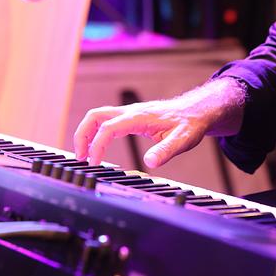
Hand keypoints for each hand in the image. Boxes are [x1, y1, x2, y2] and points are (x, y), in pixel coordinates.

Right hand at [73, 79, 244, 168]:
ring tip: (84, 156)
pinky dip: (95, 133)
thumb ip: (166, 151)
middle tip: (80, 158)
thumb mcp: (182, 140)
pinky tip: (97, 148)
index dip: (97, 145)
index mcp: (138, 117)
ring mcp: (129, 114)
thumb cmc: (189, 124)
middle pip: (94, 117)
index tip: (94, 163)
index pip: (108, 128)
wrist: (195, 111)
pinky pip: (105, 121)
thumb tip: (150, 163)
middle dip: (81, 136)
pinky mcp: (130, 118)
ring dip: (86, 134)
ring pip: (97, 117)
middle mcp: (130, 112)